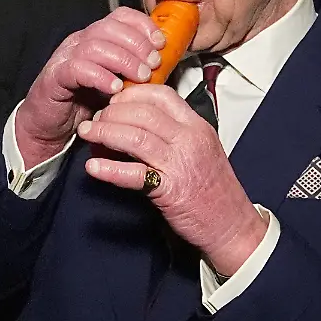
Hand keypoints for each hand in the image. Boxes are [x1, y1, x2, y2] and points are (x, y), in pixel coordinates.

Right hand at [15, 7, 166, 167]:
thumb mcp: (116, 82)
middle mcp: (79, 42)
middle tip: (153, 63)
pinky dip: (100, 76)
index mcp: (95, 38)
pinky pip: (77, 69)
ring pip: (95, 45)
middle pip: (109, 27)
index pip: (120, 16)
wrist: (48, 125)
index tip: (160, 42)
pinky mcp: (54, 77)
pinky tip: (115, 88)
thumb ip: (135, 71)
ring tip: (140, 77)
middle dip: (137, 43)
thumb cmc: (83, 103)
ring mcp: (64, 58)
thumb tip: (166, 65)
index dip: (143, 24)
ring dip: (123, 59)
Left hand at [77, 85, 267, 275]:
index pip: (162, 95)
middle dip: (112, 112)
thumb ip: (174, 131)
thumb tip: (137, 119)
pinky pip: (135, 175)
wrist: (233, 226)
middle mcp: (190, 140)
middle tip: (95, 119)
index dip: (132, 94)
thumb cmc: (214, 189)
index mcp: (197, 126)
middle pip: (143, 113)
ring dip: (104, 133)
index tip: (114, 100)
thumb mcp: (201, 148)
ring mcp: (180, 164)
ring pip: (135, 137)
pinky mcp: (170, 191)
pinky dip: (110, 169)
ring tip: (87, 133)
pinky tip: (94, 166)